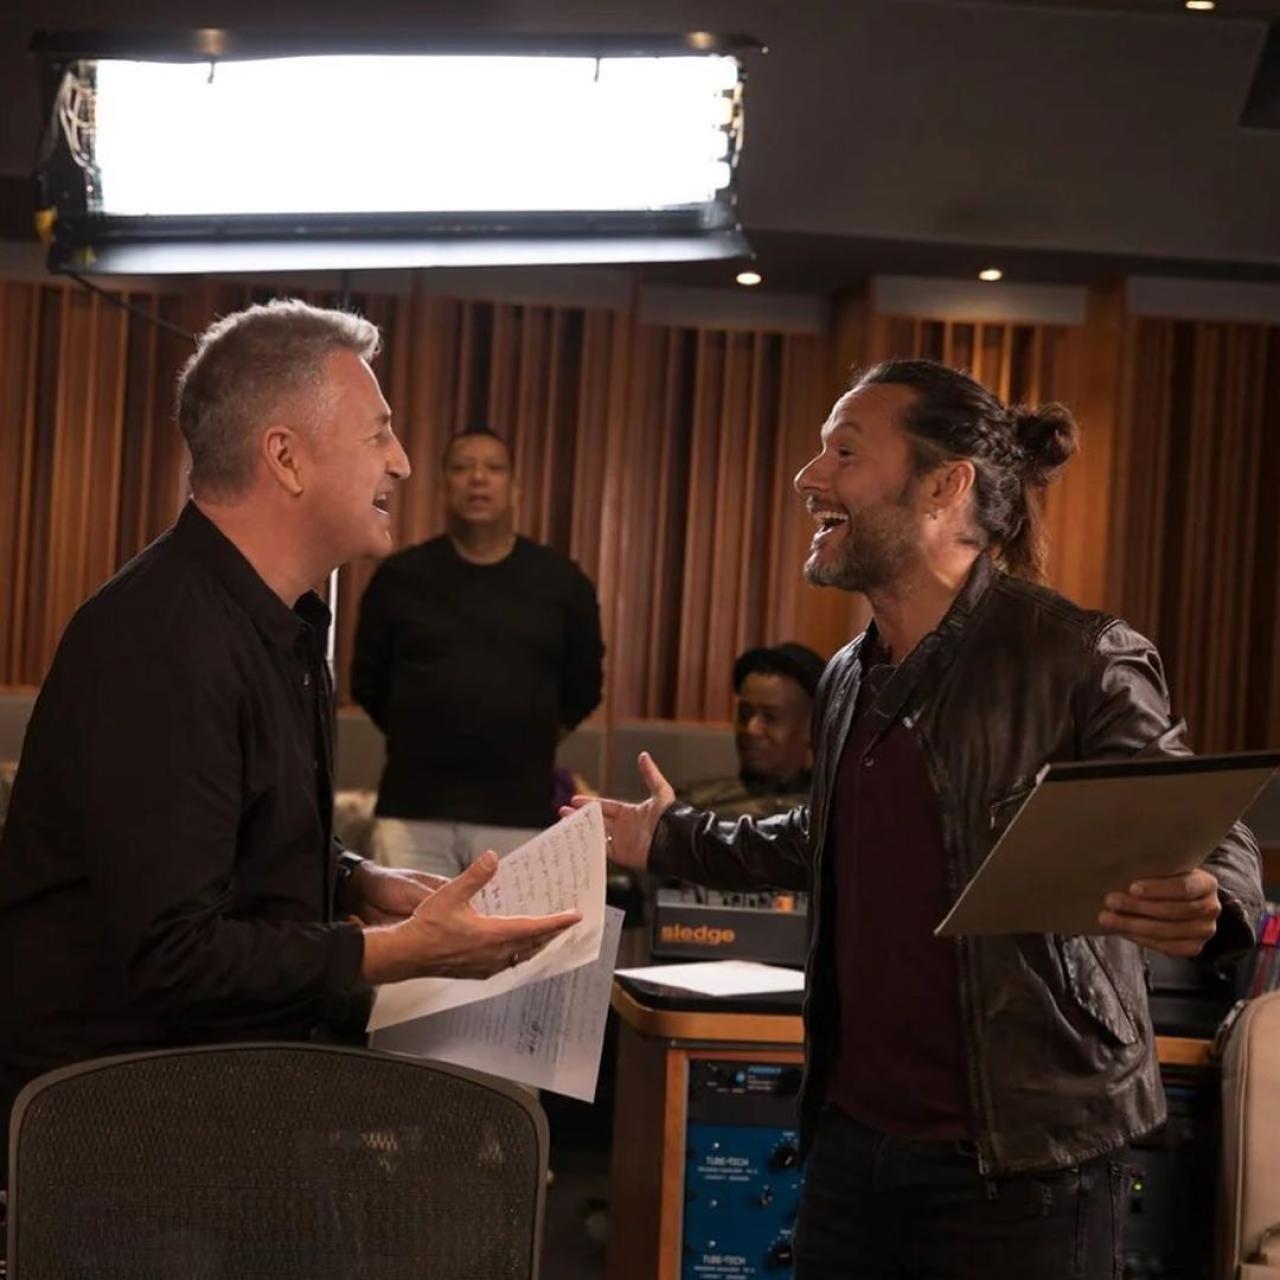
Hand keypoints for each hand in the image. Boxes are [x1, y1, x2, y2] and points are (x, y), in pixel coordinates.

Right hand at [361, 851, 580, 983]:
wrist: (407, 954)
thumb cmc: (427, 926)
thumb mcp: (451, 893)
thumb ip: (475, 876)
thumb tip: (492, 858)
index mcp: (493, 935)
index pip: (534, 927)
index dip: (557, 921)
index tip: (574, 916)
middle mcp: (495, 954)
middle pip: (533, 944)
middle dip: (551, 933)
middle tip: (566, 923)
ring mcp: (487, 965)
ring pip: (522, 955)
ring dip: (536, 944)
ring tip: (546, 934)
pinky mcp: (477, 971)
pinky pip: (508, 963)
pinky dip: (519, 953)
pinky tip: (515, 947)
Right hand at [559, 751, 673, 871]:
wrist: (675, 842)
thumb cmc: (669, 818)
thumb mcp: (660, 792)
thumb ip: (650, 774)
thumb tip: (643, 755)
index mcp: (629, 812)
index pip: (605, 806)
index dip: (589, 803)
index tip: (574, 800)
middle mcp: (623, 827)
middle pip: (596, 820)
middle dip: (579, 816)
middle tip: (562, 811)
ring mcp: (621, 841)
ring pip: (595, 834)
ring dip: (580, 830)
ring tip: (564, 824)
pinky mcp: (621, 855)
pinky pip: (601, 850)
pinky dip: (589, 845)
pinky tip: (576, 841)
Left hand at [1096, 868, 1221, 957]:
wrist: (1183, 903)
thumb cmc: (1167, 881)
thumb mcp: (1166, 870)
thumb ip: (1152, 871)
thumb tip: (1117, 871)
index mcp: (1207, 883)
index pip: (1184, 887)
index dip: (1158, 889)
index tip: (1131, 887)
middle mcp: (1211, 908)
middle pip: (1174, 911)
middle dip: (1138, 907)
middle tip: (1111, 901)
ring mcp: (1205, 931)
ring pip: (1168, 931)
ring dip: (1134, 925)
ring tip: (1107, 918)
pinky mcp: (1194, 947)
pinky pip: (1167, 947)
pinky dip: (1142, 939)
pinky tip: (1123, 931)